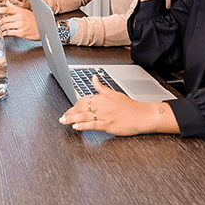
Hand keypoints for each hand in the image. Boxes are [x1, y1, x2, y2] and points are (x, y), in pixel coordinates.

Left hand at [0, 4, 39, 39]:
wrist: (43, 29)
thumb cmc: (35, 21)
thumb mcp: (25, 11)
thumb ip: (15, 7)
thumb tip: (7, 2)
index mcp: (20, 11)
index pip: (6, 9)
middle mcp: (20, 17)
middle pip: (3, 18)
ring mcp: (20, 25)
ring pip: (5, 26)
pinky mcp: (21, 33)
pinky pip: (9, 33)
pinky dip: (3, 34)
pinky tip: (2, 34)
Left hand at [59, 77, 175, 135]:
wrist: (142, 115)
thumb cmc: (130, 106)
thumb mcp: (114, 93)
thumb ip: (101, 87)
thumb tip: (93, 77)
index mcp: (102, 97)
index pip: (84, 99)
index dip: (74, 105)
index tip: (70, 109)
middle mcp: (102, 105)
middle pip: (81, 107)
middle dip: (70, 112)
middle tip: (62, 117)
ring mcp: (104, 115)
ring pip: (84, 116)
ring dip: (71, 118)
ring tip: (63, 121)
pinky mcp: (108, 125)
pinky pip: (92, 125)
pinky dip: (83, 125)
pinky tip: (75, 126)